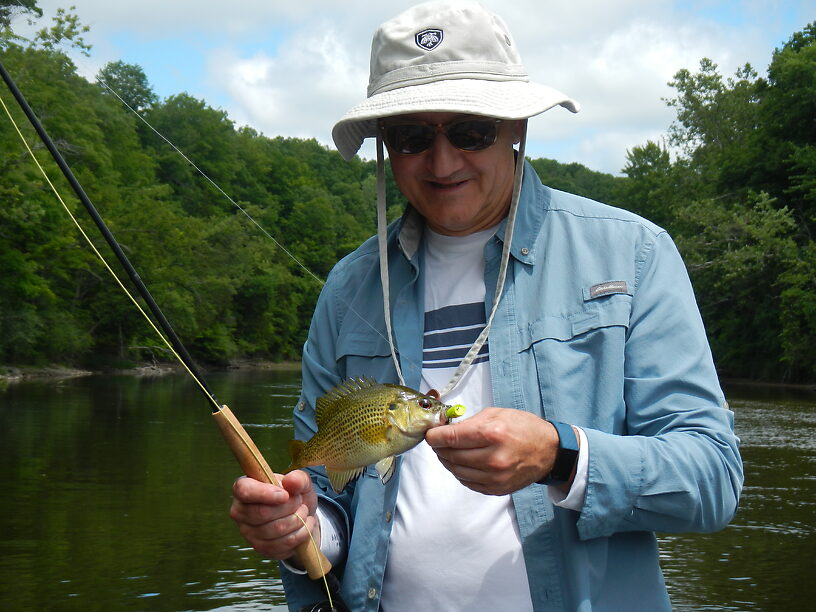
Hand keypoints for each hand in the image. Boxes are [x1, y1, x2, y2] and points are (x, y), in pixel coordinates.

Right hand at [229, 470, 319, 561]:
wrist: (301, 517)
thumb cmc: (294, 495)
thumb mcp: (300, 482)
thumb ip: (298, 478)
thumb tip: (291, 481)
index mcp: (244, 488)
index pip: (244, 490)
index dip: (265, 493)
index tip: (285, 495)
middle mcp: (240, 511)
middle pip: (262, 512)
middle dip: (289, 506)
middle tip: (299, 501)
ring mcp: (248, 532)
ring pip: (276, 529)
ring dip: (297, 519)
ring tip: (303, 512)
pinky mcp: (260, 548)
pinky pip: (283, 543)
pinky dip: (300, 533)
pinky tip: (305, 524)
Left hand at [425, 407, 559, 494]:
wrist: (549, 451)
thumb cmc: (523, 427)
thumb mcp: (496, 414)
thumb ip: (469, 422)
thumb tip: (445, 428)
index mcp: (492, 434)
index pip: (451, 438)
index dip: (435, 436)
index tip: (430, 434)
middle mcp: (493, 458)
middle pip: (451, 456)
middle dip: (439, 448)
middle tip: (438, 442)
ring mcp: (495, 477)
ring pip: (456, 471)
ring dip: (447, 461)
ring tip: (448, 452)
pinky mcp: (497, 489)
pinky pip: (467, 482)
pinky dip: (460, 472)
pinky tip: (462, 463)